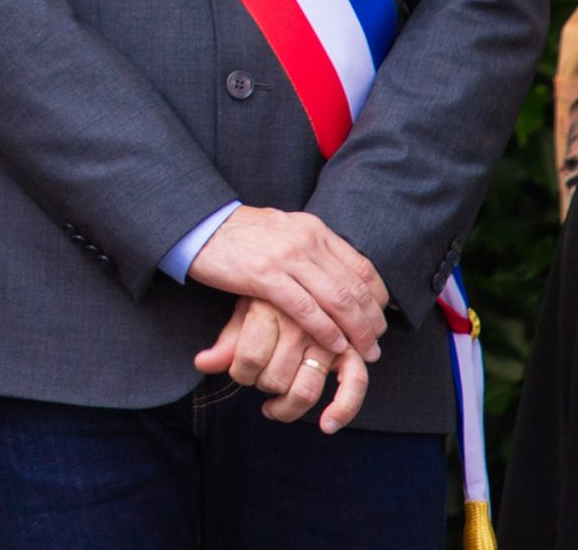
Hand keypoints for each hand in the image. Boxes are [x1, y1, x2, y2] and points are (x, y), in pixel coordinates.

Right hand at [185, 205, 387, 360]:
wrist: (197, 225)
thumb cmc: (239, 235)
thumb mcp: (283, 231)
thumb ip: (311, 248)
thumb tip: (339, 274)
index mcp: (313, 228)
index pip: (362, 266)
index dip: (378, 298)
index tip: (380, 320)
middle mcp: (305, 239)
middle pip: (354, 287)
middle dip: (372, 321)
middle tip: (376, 346)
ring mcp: (285, 257)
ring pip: (337, 299)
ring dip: (356, 331)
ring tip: (364, 352)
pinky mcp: (264, 275)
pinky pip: (306, 308)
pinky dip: (326, 331)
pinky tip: (334, 346)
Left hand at [194, 296, 369, 433]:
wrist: (305, 270)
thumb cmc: (270, 297)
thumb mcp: (242, 312)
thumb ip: (226, 341)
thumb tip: (202, 365)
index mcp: (268, 307)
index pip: (248, 358)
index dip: (239, 374)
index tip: (239, 371)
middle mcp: (300, 321)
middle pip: (275, 378)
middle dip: (262, 388)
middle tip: (259, 381)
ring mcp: (329, 334)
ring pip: (306, 387)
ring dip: (289, 404)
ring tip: (277, 402)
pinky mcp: (352, 346)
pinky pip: (354, 382)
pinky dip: (343, 408)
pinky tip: (328, 424)